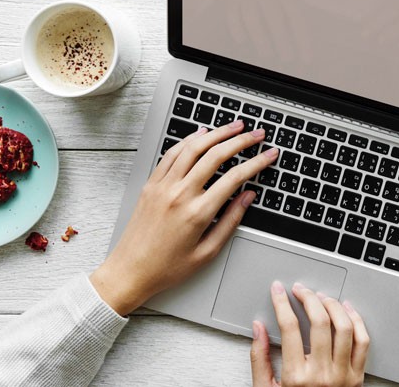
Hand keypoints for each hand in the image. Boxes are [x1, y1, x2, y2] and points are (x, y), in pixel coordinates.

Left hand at [89, 121, 278, 315]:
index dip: (256, 163)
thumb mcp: (207, 252)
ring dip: (217, 133)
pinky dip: (189, 140)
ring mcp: (163, 186)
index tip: (269, 155)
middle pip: (216, 155)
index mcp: (197, 213)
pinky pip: (171, 154)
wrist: (129, 271)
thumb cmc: (167, 267)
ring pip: (193, 148)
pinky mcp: (151, 184)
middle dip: (241, 141)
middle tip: (257, 134)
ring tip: (234, 126)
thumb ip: (231, 221)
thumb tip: (248, 197)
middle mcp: (179, 194)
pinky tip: (201, 134)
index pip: (235, 177)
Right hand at [250, 281, 368, 386]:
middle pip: (319, 321)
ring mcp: (343, 375)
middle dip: (308, 298)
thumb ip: (260, 359)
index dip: (282, 303)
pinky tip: (347, 310)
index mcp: (296, 377)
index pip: (289, 327)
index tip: (279, 290)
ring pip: (344, 327)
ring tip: (322, 298)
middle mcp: (322, 374)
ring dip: (333, 306)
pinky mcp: (358, 377)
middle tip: (300, 290)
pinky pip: (363, 341)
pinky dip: (357, 321)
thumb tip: (258, 328)